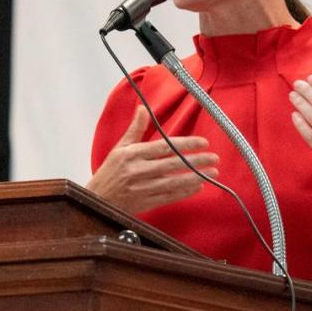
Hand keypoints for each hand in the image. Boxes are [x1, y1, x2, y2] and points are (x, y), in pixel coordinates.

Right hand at [87, 105, 219, 213]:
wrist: (97, 200)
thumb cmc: (109, 172)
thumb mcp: (119, 148)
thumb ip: (135, 129)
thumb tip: (143, 108)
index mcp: (132, 154)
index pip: (164, 147)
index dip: (186, 144)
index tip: (203, 142)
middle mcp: (138, 171)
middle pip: (173, 164)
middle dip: (197, 160)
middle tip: (214, 158)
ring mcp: (143, 188)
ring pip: (174, 182)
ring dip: (196, 177)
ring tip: (213, 173)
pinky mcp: (146, 203)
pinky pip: (170, 196)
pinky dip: (185, 192)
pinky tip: (199, 186)